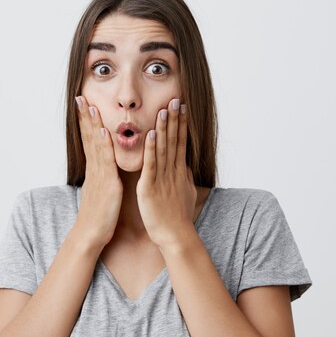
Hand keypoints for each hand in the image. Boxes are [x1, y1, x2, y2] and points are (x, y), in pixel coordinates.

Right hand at [73, 95, 122, 249]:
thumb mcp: (102, 192)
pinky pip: (104, 161)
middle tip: (80, 97)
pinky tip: (102, 131)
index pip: (90, 140)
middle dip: (84, 117)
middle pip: (88, 137)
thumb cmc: (100, 216)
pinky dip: (102, 145)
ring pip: (94, 144)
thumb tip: (106, 169)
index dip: (86, 123)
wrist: (91, 234)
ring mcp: (99, 175)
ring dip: (91, 124)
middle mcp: (94, 168)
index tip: (84, 106)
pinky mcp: (106, 183)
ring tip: (89, 105)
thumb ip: (104, 177)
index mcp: (95, 170)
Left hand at [136, 97, 196, 247]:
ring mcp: (162, 179)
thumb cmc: (179, 218)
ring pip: (162, 148)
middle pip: (174, 141)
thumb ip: (184, 178)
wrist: (175, 236)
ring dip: (163, 128)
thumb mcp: (185, 194)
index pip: (181, 143)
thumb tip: (186, 167)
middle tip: (176, 100)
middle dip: (175, 120)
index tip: (182, 108)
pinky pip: (150, 165)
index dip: (181, 124)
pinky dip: (150, 149)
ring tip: (164, 109)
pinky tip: (150, 134)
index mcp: (178, 172)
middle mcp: (172, 172)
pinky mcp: (149, 187)